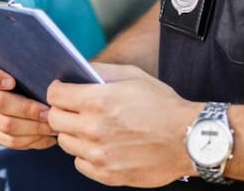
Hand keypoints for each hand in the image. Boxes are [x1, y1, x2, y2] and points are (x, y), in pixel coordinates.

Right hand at [0, 57, 56, 149]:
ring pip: (4, 125)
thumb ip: (30, 64)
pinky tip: (46, 137)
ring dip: (32, 128)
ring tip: (51, 126)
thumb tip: (49, 75)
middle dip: (26, 109)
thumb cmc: (30, 73)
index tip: (11, 82)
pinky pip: (8, 140)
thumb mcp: (28, 64)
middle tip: (48, 112)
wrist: (28, 90)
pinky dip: (30, 141)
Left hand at [46, 63, 199, 186]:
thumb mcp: (132, 76)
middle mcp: (93, 128)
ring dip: (74, 134)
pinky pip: (79, 163)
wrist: (189, 139)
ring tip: (92, 129)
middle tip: (75, 111)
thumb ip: (100, 71)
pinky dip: (86, 155)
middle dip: (62, 112)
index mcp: (96, 101)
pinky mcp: (107, 174)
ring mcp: (99, 154)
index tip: (63, 92)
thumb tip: (78, 70)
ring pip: (65, 142)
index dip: (58, 91)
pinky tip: (101, 146)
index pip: (54, 95)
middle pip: (54, 119)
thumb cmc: (163, 106)